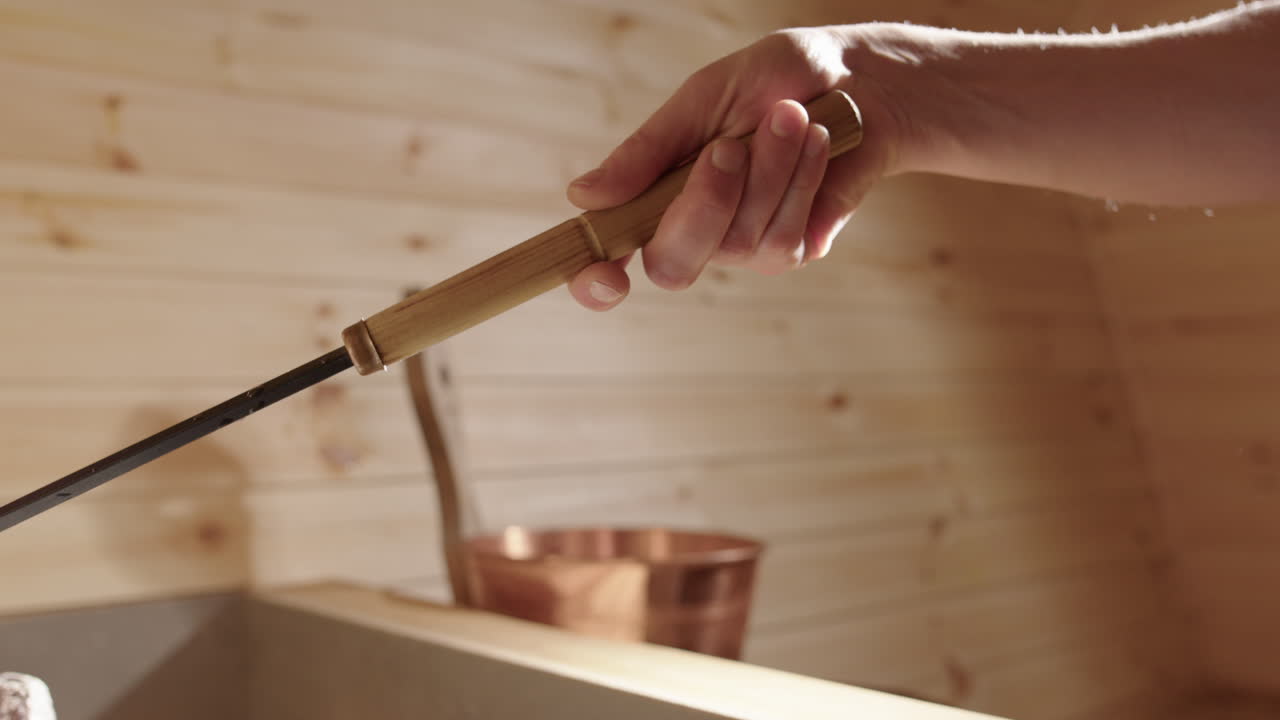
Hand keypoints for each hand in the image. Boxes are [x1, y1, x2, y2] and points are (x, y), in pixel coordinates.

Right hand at [565, 27, 902, 309]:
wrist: (860, 82)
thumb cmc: (774, 82)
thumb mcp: (703, 99)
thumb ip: (647, 151)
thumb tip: (583, 196)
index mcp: (654, 193)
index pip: (609, 255)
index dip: (595, 281)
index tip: (606, 278)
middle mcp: (693, 230)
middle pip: (673, 265)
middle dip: (706, 203)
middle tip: (731, 145)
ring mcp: (743, 248)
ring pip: (739, 244)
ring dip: (769, 172)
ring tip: (791, 118)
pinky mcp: (793, 250)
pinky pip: (785, 239)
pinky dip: (801, 181)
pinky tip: (817, 143)